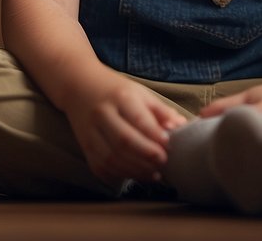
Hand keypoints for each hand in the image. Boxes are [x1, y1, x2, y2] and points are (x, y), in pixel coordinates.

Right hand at [62, 72, 186, 186]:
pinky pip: (101, 167)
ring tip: (155, 173)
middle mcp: (102, 114)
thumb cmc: (116, 91)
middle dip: (146, 155)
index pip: (138, 119)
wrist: (79, 86)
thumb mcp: (140, 93)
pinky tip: (136, 175)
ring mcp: (90, 132)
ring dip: (136, 170)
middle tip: (164, 162)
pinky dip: (120, 175)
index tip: (169, 145)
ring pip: (112, 158)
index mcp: (120, 97)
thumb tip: (181, 128)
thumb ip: (161, 111)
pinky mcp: (85, 147)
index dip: (154, 135)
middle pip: (124, 141)